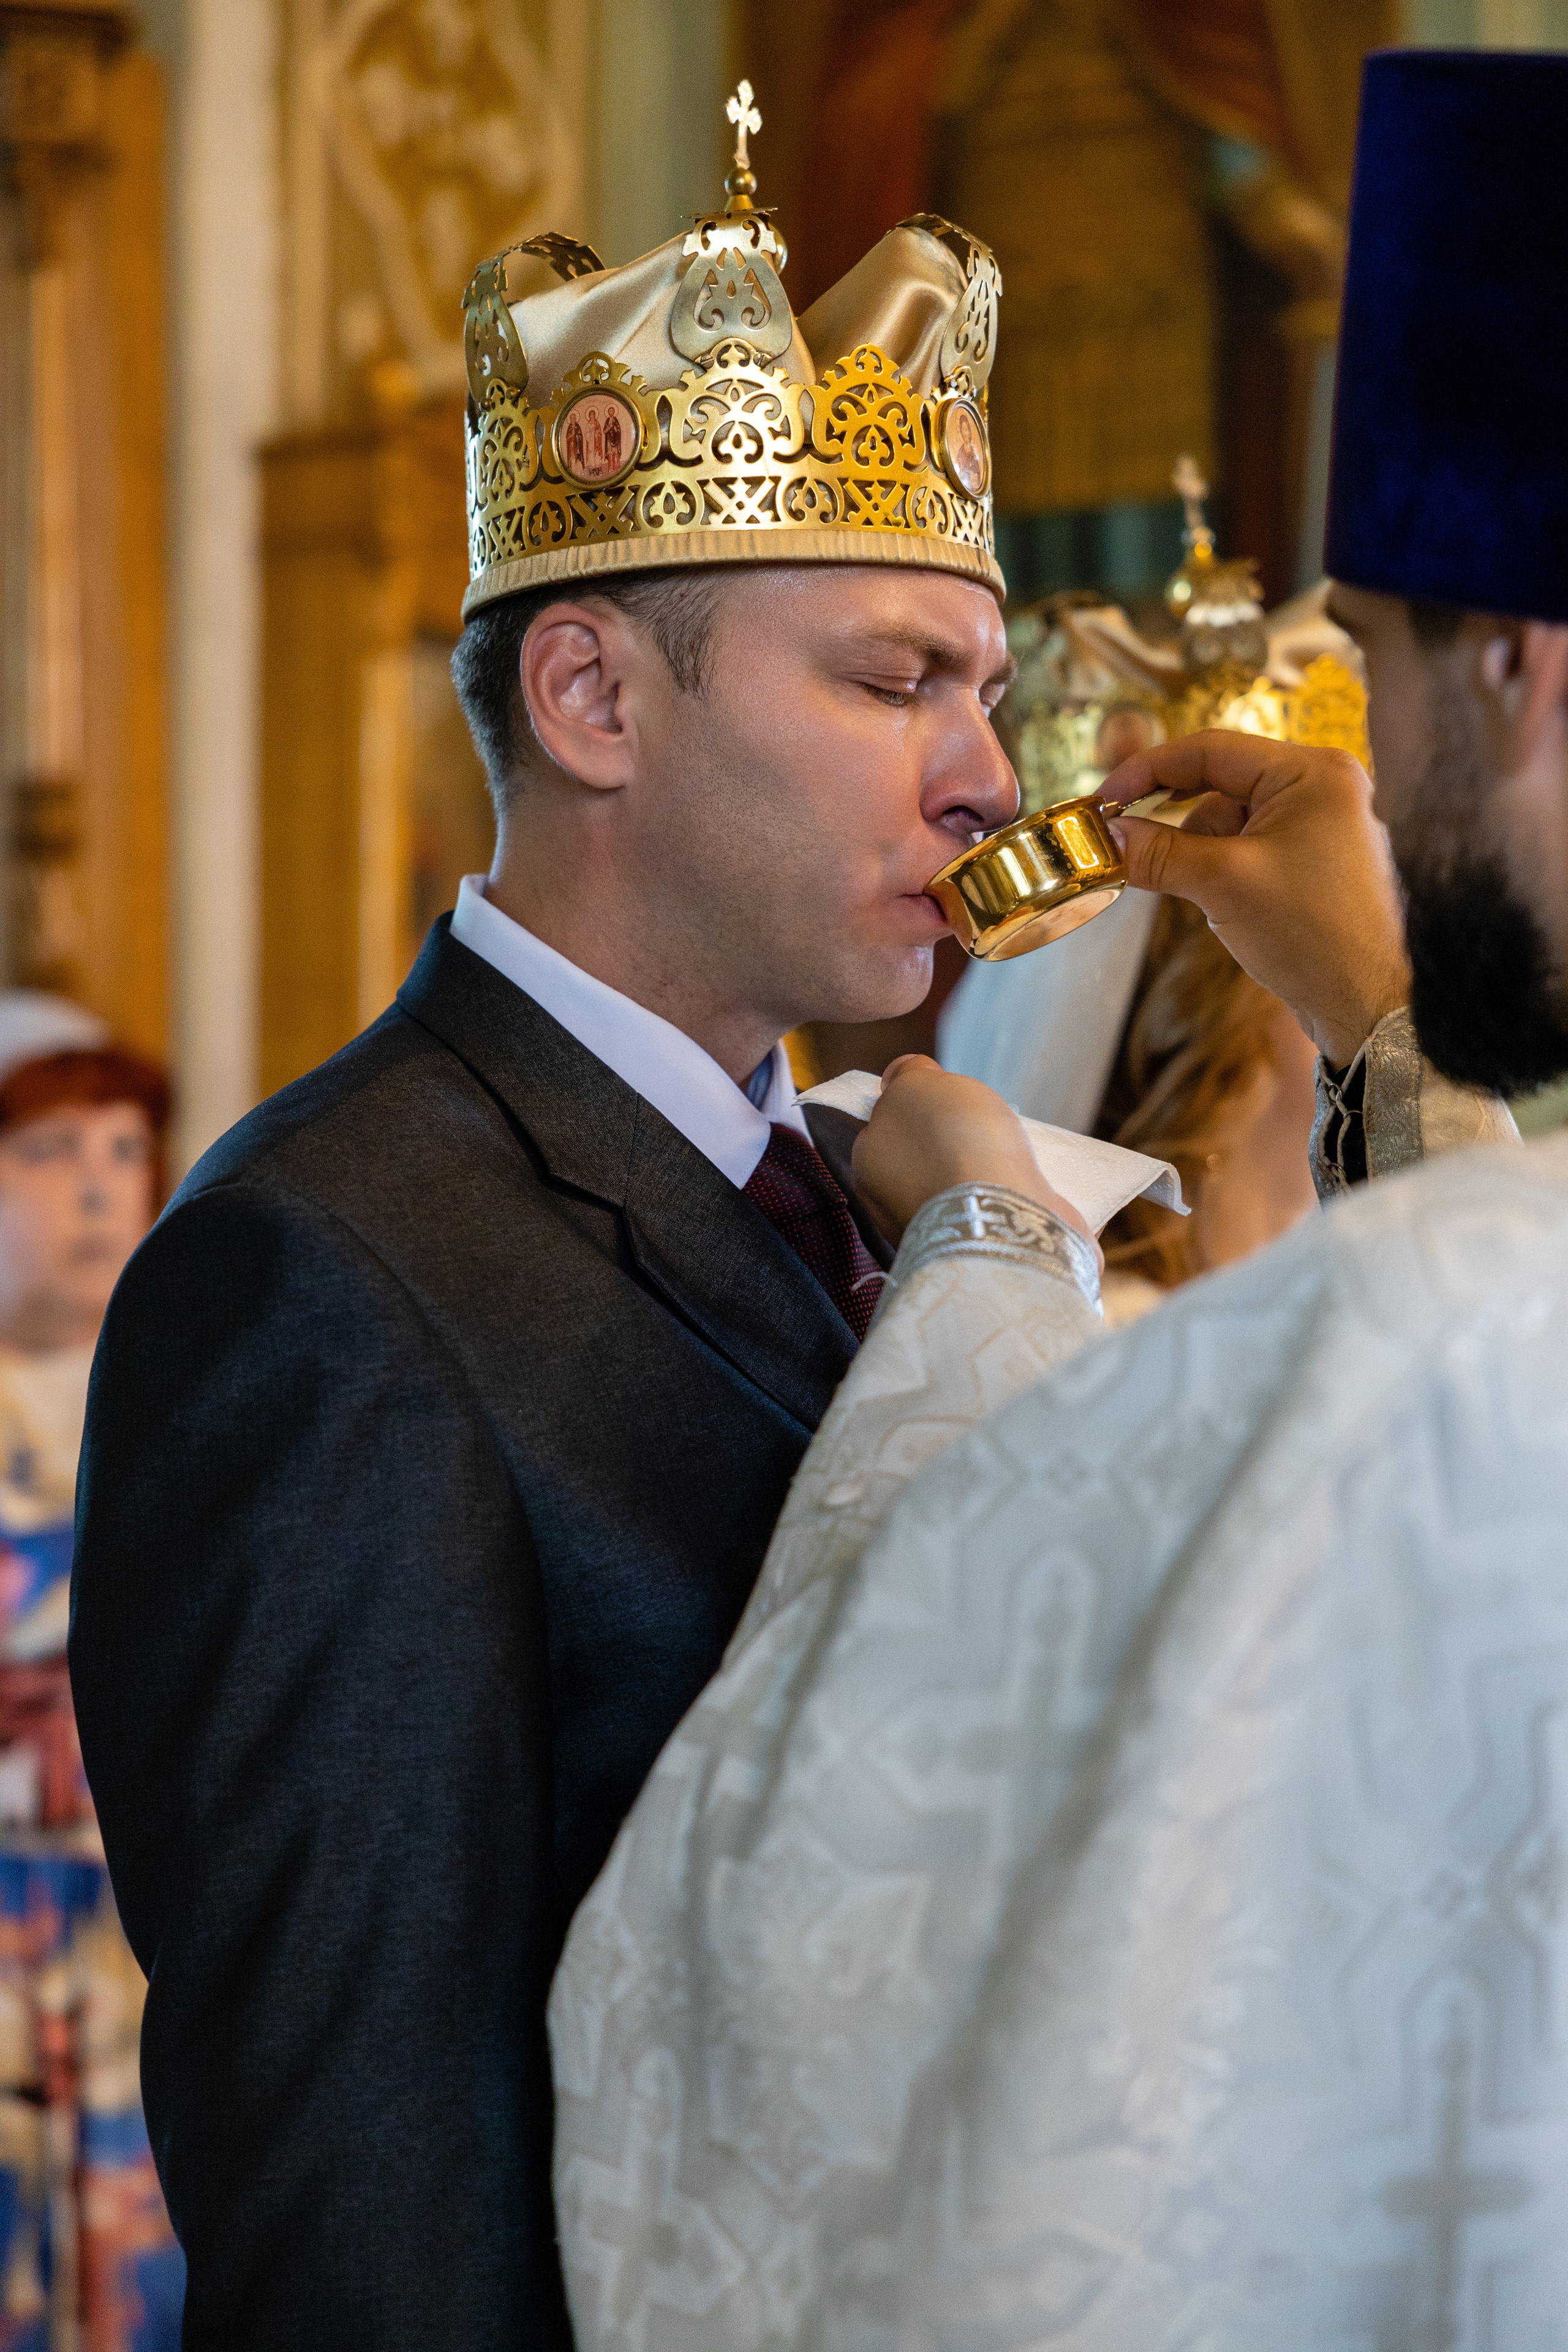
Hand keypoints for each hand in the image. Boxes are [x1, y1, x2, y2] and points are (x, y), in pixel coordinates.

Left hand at [850, 1055, 1096, 1250]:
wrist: (1001, 1213)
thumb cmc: (953, 1140)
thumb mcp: (917, 1084)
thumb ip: (906, 1076)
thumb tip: (897, 1076)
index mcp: (867, 1165)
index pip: (884, 1129)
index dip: (917, 1108)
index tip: (947, 1103)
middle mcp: (890, 1206)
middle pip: (919, 1160)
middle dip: (945, 1145)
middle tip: (978, 1128)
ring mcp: (934, 1234)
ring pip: (952, 1189)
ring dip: (975, 1174)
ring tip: (1006, 1157)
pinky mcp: (977, 1251)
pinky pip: (985, 1214)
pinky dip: (1001, 1199)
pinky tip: (1021, 1187)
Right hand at [1101, 732, 1411, 1064]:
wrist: (1372, 1005)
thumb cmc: (1316, 936)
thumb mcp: (1224, 885)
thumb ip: (1159, 853)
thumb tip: (1106, 837)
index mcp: (1313, 772)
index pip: (1211, 749)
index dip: (1148, 770)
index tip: (1103, 799)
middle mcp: (1322, 788)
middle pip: (1219, 783)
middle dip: (1171, 818)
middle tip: (1121, 840)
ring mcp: (1320, 825)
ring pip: (1229, 820)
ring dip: (1197, 852)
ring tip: (1200, 895)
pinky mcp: (1313, 861)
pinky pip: (1248, 848)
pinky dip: (1220, 870)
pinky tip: (1221, 906)